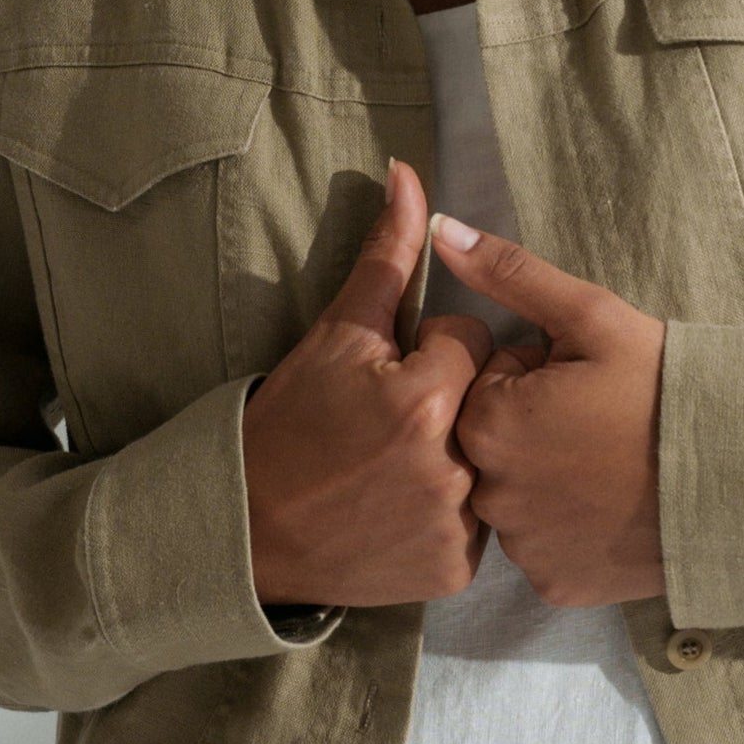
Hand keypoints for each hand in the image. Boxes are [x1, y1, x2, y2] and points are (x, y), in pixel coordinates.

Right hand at [240, 161, 493, 606]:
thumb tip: (410, 176)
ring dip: (459, 449)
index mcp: (424, 401)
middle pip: (488, 396)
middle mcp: (452, 467)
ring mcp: (457, 524)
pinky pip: (482, 516)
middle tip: (394, 419)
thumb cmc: (290, 423)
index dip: (429, 349)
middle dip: (451, 396)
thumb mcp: (335, 335)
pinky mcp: (456, 567)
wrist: (249, 532)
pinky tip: (406, 502)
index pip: (470, 338)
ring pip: (493, 454)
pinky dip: (453, 507)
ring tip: (398, 460)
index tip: (387, 375)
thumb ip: (387, 256)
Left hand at [432, 215, 666, 607]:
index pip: (489, 386)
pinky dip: (569, 529)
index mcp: (490, 423)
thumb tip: (443, 228)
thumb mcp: (591, 317)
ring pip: (518, 497)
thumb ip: (509, 274)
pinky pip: (544, 547)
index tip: (584, 382)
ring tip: (610, 464)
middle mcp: (491, 494)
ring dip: (548, 479)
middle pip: (497, 444)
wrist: (742, 476)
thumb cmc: (665, 388)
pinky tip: (610, 508)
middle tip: (600, 422)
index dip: (538, 376)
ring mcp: (523, 547)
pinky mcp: (555, 584)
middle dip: (535, 427)